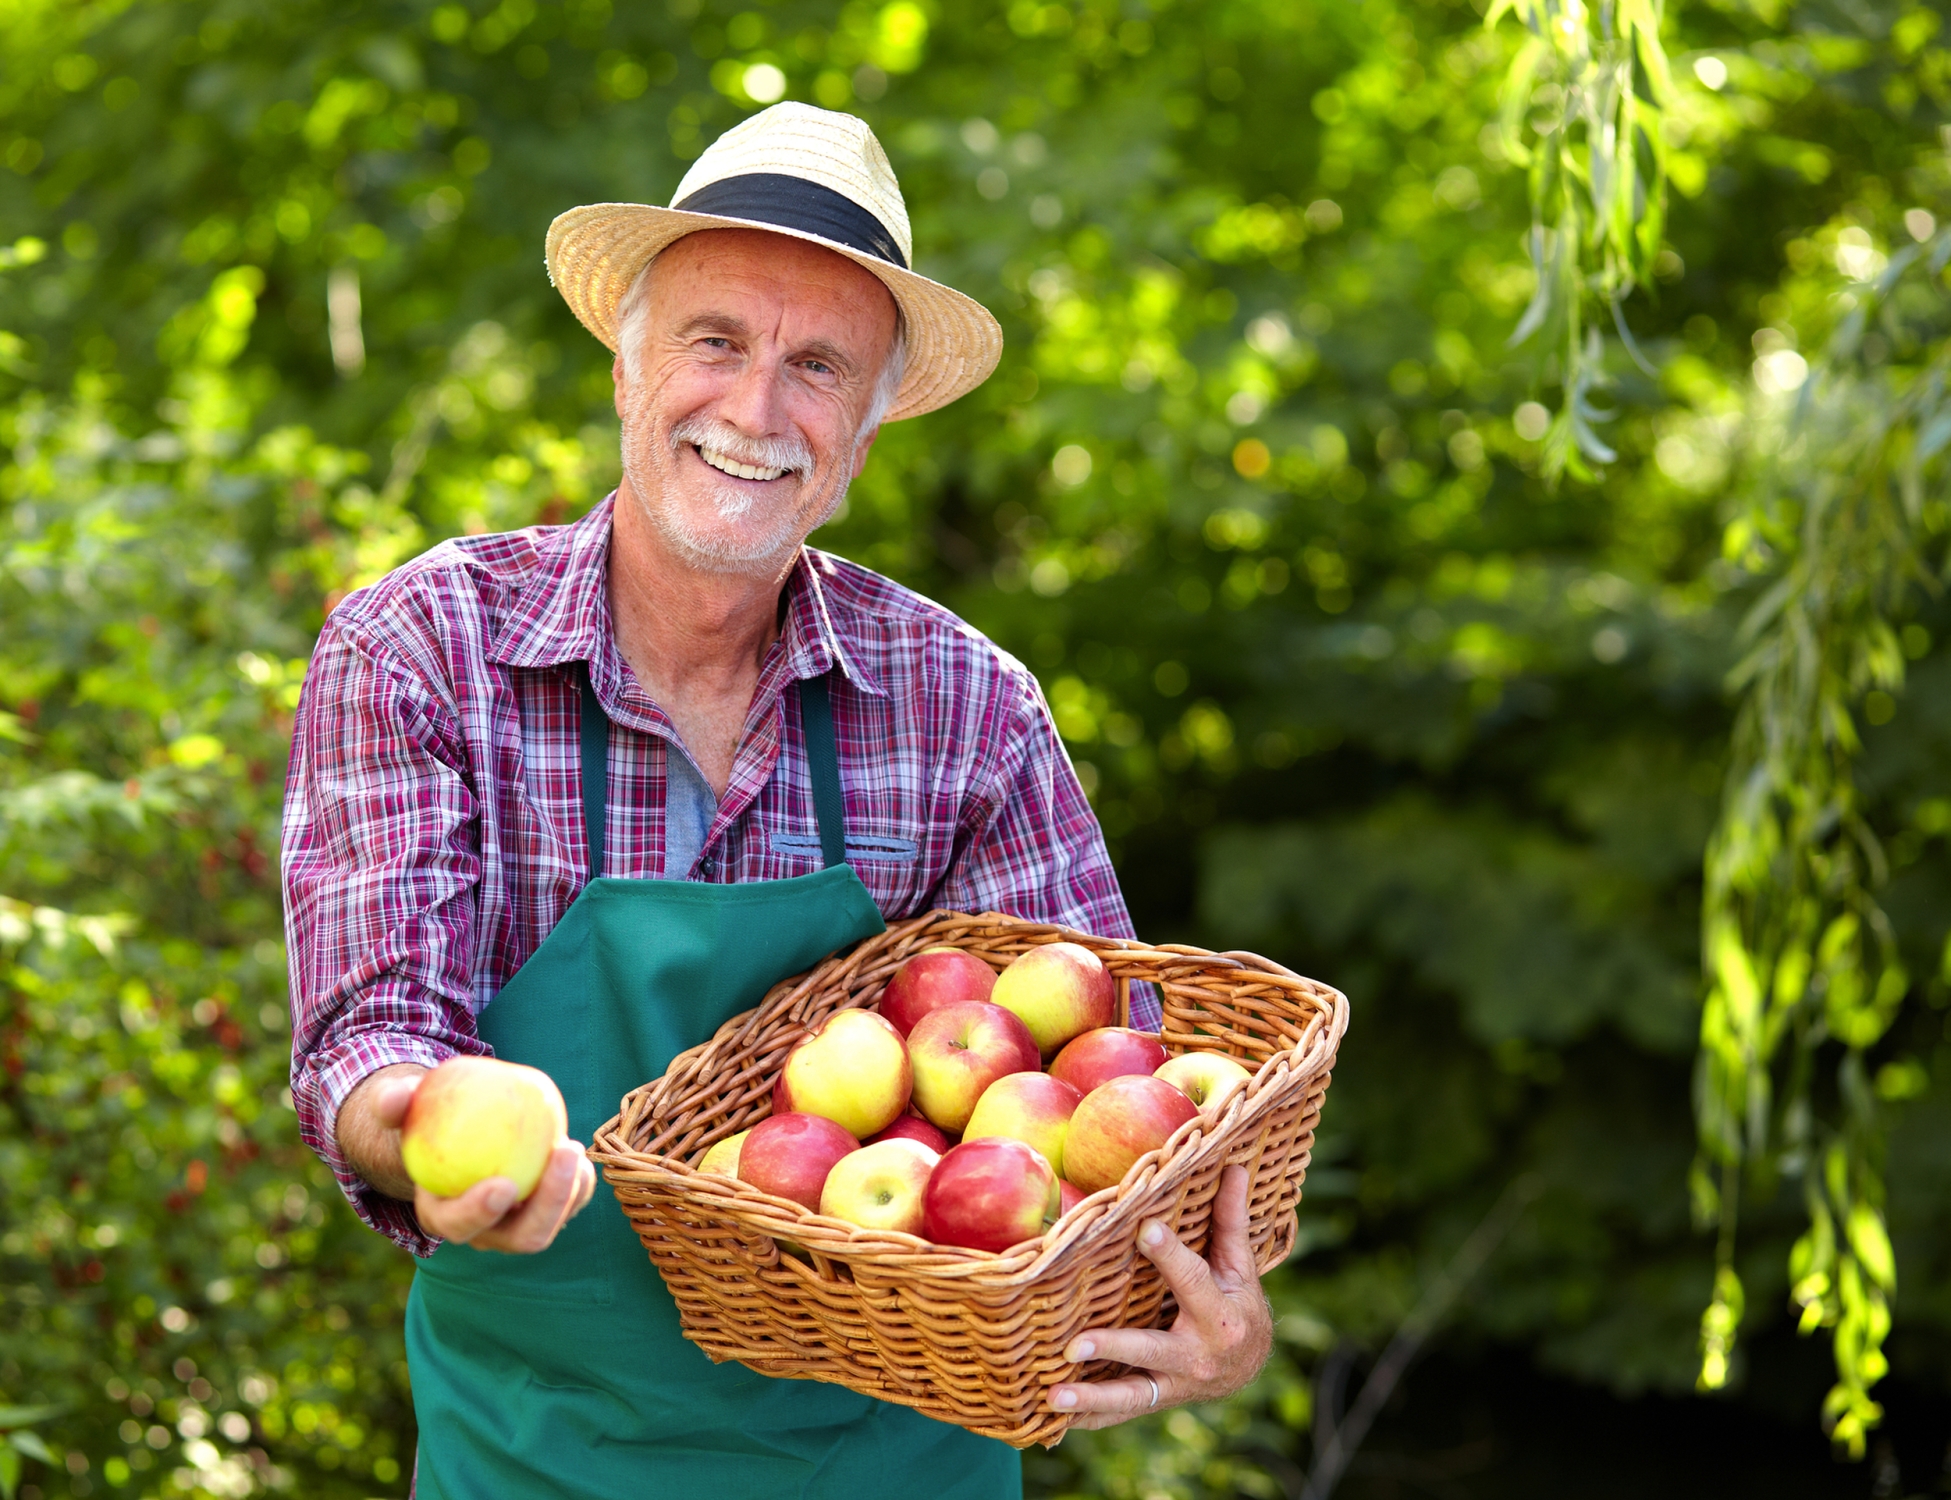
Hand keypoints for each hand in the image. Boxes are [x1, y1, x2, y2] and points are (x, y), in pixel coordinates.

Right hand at [338, 1063, 597, 1253]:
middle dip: (548, 1206)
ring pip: (552, 1224)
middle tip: (562, 1154)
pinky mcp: (546, 1209)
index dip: (480, 1213)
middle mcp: (484, 1232)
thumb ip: (393, 1103)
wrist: (454, 1135)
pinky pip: (570, 1202)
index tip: (503, 1184)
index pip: (460, 1226)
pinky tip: (578, 1149)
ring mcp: (518, 1225)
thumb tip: (394, 1098)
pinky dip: (579, 1182)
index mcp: (442, 1216)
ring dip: (569, 1192)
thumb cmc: (424, 1119)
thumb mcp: (402, 1107)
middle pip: (521, 1238)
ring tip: (570, 1147)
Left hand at [1048, 1164, 1272, 1427]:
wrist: (1249, 1367)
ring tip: (1052, 1396)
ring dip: (1090, 1400)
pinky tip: (1048, 1422)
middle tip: (1075, 1345)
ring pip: (1130, 1395)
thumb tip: (1231, 1164)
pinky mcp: (1155, 1400)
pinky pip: (1118, 1414)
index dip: (1170, 1254)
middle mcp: (1196, 1356)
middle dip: (1114, 1348)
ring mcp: (1173, 1385)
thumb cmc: (1239, 1304)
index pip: (1193, 1280)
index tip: (1143, 1229)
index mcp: (1220, 1315)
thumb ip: (1229, 1221)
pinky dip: (1086, 1420)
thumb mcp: (1240, 1266)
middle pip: (1152, 1351)